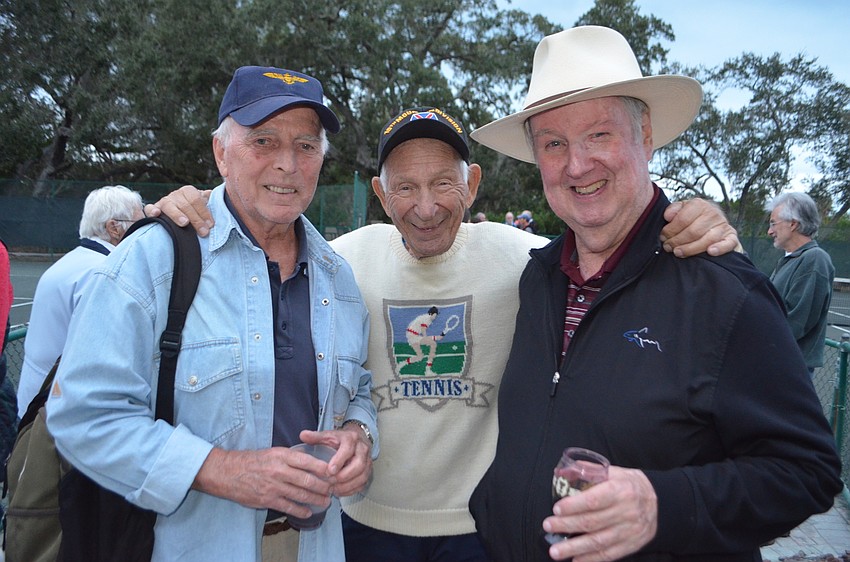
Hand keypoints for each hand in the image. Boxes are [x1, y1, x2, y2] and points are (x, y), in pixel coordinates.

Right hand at [145, 185, 213, 235]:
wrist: (180, 213)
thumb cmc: (195, 211)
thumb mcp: (204, 205)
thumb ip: (211, 202)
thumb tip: (219, 198)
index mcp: (188, 191)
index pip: (196, 199)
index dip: (204, 212)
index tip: (211, 225)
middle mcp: (176, 195)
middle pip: (185, 205)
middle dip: (196, 219)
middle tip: (204, 232)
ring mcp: (164, 202)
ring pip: (169, 205)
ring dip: (177, 214)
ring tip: (185, 223)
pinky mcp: (154, 209)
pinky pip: (150, 208)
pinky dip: (152, 210)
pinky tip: (157, 214)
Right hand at [192, 446, 334, 518]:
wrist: (228, 473)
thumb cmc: (251, 461)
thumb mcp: (272, 452)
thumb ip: (290, 456)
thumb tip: (310, 459)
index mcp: (281, 456)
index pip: (308, 461)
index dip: (323, 468)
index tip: (333, 471)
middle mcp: (279, 470)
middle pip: (307, 480)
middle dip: (323, 486)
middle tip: (333, 489)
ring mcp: (274, 486)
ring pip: (301, 494)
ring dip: (316, 499)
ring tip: (326, 501)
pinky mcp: (268, 499)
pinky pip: (288, 507)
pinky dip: (301, 510)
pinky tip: (309, 512)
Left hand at [298, 428, 372, 496]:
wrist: (357, 439)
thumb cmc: (340, 440)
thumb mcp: (328, 435)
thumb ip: (316, 437)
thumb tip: (303, 435)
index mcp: (351, 439)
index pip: (348, 449)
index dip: (339, 460)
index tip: (329, 471)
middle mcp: (362, 450)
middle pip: (359, 465)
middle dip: (345, 476)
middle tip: (332, 482)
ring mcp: (367, 461)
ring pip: (363, 475)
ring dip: (348, 485)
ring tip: (334, 490)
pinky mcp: (368, 471)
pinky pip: (363, 483)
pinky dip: (352, 490)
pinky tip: (340, 492)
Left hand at [542, 467, 656, 561]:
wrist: (660, 503)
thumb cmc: (630, 485)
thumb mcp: (614, 472)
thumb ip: (589, 471)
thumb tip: (563, 472)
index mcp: (621, 490)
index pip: (594, 500)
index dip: (574, 506)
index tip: (557, 508)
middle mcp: (626, 512)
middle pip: (592, 522)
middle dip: (566, 525)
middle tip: (548, 526)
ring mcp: (629, 531)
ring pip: (598, 542)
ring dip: (574, 548)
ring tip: (555, 551)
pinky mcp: (631, 544)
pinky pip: (609, 554)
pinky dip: (591, 559)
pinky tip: (576, 560)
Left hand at [660, 199, 741, 257]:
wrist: (713, 220)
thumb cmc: (692, 217)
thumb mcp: (681, 209)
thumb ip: (673, 210)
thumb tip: (668, 216)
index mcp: (699, 204)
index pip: (682, 219)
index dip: (670, 230)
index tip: (663, 237)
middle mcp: (712, 213)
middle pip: (693, 231)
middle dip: (677, 241)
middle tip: (668, 247)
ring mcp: (723, 225)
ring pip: (707, 239)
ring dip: (690, 249)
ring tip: (678, 253)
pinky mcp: (731, 236)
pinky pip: (728, 243)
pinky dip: (719, 248)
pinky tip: (710, 252)